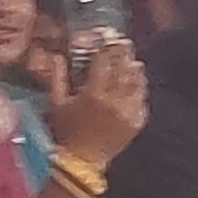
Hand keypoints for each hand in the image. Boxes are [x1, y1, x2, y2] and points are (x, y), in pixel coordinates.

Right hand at [43, 29, 142, 166]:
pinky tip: (136, 78)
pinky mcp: (138, 121)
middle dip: (122, 53)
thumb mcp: (55, 102)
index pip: (103, 63)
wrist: (84, 160)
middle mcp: (116, 101)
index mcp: (94, 95)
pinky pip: (141, 98)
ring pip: (136, 83)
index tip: (105, 36)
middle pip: (123, 69)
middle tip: (122, 40)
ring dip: (133, 67)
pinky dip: (138, 86)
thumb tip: (55, 55)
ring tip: (130, 57)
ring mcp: (130, 112)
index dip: (105, 47)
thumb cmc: (65, 130)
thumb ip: (57, 76)